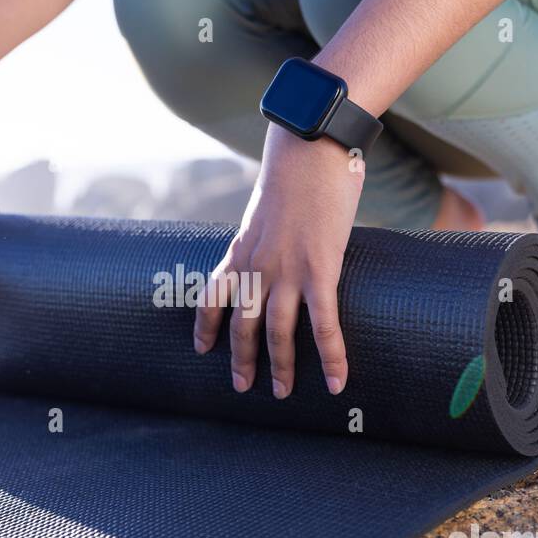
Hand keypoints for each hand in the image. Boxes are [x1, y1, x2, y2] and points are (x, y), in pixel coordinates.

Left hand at [193, 124, 363, 396]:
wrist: (310, 144)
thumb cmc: (297, 168)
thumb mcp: (269, 205)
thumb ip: (270, 231)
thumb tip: (282, 237)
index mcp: (241, 248)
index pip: (212, 295)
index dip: (205, 326)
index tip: (202, 349)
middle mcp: (257, 265)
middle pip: (243, 324)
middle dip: (242, 359)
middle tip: (243, 387)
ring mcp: (287, 270)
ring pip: (278, 333)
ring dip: (280, 367)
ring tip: (281, 393)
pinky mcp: (320, 269)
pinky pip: (323, 325)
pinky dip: (330, 357)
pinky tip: (335, 382)